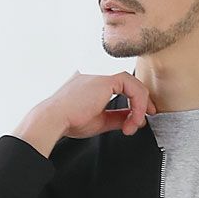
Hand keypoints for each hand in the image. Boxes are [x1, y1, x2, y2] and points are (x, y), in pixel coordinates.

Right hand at [15, 70, 155, 155]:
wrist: (56, 119)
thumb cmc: (70, 120)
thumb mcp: (100, 120)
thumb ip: (117, 117)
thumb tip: (134, 120)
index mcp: (94, 81)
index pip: (122, 85)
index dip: (135, 101)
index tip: (139, 118)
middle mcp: (98, 73)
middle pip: (130, 82)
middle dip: (142, 102)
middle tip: (142, 121)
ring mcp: (102, 72)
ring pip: (134, 84)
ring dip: (139, 107)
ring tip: (133, 125)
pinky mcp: (106, 78)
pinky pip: (132, 87)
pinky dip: (137, 105)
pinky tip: (133, 119)